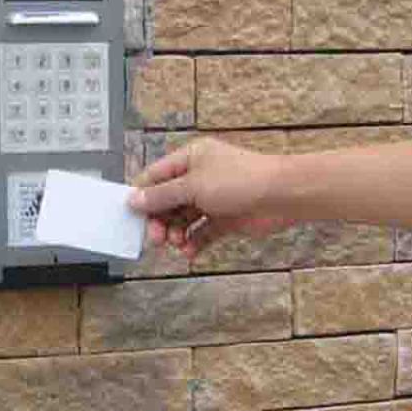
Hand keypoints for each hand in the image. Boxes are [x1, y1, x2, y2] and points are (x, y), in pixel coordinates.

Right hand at [128, 138, 292, 258]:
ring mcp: (212, 198)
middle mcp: (199, 177)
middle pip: (167, 200)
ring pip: (183, 219)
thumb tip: (134, 199)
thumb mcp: (193, 185)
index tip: (130, 215)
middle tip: (156, 237)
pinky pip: (201, 232)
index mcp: (190, 158)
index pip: (156, 176)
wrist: (281, 196)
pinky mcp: (224, 219)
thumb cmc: (242, 180)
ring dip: (176, 233)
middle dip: (159, 219)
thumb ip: (162, 195)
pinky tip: (189, 251)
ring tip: (176, 243)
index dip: (142, 195)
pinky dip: (193, 242)